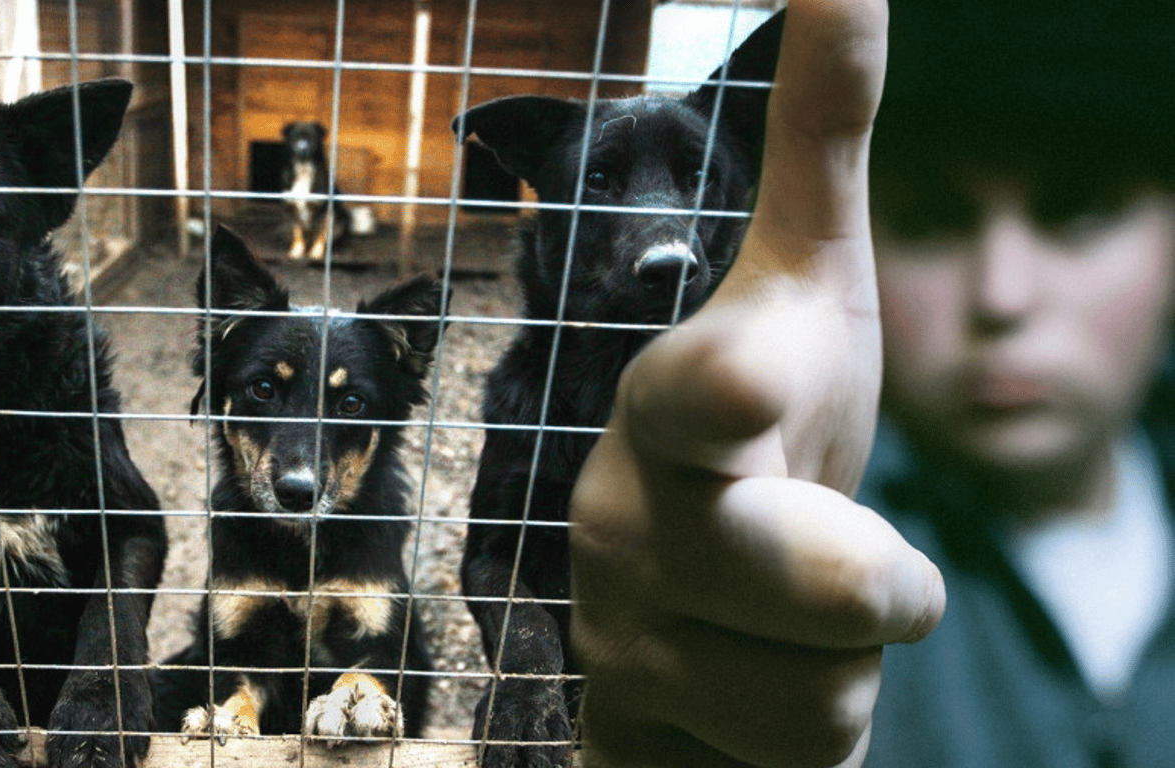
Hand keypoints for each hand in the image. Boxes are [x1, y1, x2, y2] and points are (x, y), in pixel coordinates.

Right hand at [569, 1, 945, 765]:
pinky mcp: (633, 735)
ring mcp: (623, 641)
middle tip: (857, 568)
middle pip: (823, 585)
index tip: (758, 373)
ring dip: (845, 663)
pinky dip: (806, 737)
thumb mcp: (814, 297)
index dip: (729, 393)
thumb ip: (824, 147)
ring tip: (783, 621)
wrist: (692, 606)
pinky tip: (749, 686)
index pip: (698, 396)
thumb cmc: (770, 436)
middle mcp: (623, 520)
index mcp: (675, 409)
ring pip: (828, 702)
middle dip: (876, 583)